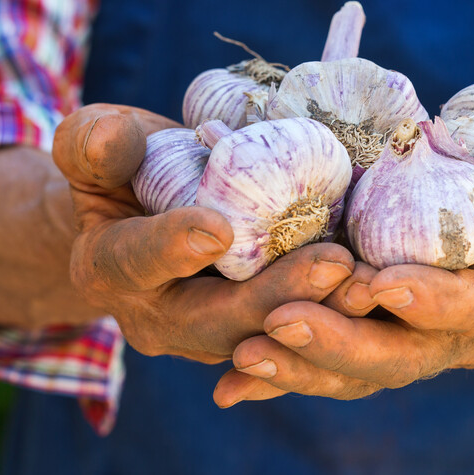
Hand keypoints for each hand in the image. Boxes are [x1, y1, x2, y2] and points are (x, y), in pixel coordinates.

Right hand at [53, 104, 360, 362]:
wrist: (150, 211)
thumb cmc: (123, 170)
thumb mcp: (95, 146)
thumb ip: (93, 142)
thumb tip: (113, 138)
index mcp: (112, 269)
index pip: (137, 261)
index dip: (173, 247)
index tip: (217, 230)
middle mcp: (164, 317)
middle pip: (220, 320)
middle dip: (277, 297)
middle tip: (333, 264)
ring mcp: (215, 332)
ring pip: (269, 336)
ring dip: (323, 315)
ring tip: (370, 284)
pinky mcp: (260, 327)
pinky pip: (299, 331)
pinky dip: (337, 313)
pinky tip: (381, 289)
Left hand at [213, 96, 473, 403]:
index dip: (433, 302)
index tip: (381, 284)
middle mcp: (456, 338)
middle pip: (401, 356)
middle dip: (344, 344)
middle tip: (283, 319)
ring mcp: (410, 350)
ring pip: (356, 375)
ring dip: (300, 369)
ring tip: (244, 353)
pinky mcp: (371, 348)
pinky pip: (326, 372)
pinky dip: (281, 378)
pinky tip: (230, 381)